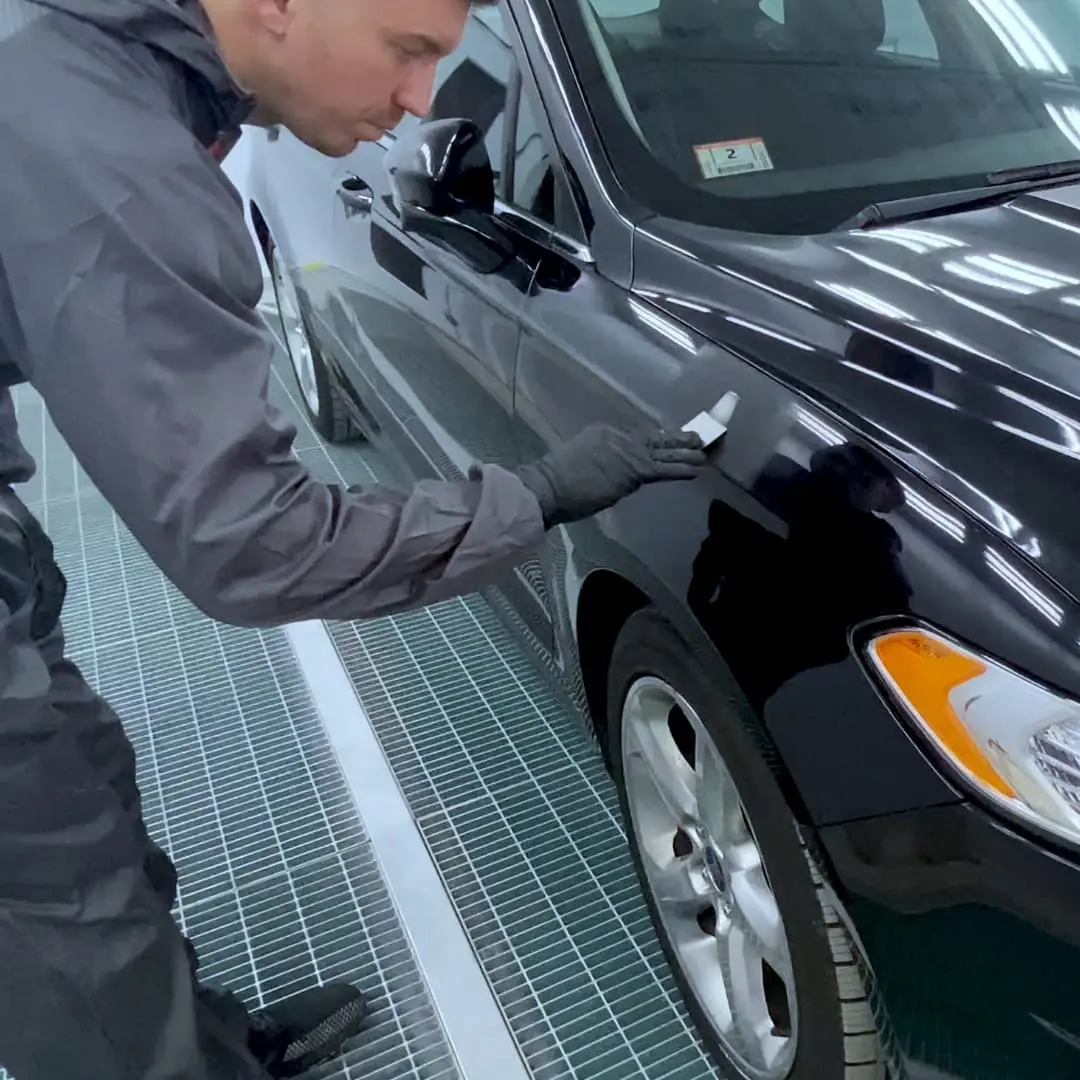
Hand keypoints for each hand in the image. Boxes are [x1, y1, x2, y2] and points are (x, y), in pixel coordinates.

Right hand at [517, 423, 708, 527]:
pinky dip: (682, 468)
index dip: (653, 440)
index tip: (664, 441)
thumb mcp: (577, 461)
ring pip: (664, 450)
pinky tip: (696, 469)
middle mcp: (618, 437)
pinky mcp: (635, 470)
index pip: (634, 436)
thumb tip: (608, 474)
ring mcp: (628, 452)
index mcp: (601, 433)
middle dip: (675, 437)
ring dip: (686, 451)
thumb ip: (595, 462)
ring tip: (704, 450)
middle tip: (695, 437)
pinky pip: (665, 469)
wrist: (549, 485)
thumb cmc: (554, 481)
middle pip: (653, 436)